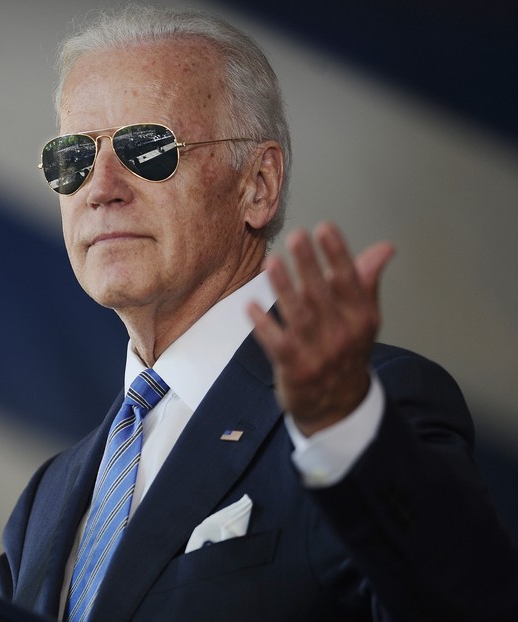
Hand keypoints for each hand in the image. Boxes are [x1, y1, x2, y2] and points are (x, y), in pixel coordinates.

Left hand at [248, 222, 394, 435]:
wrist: (338, 407)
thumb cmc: (346, 352)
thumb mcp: (363, 320)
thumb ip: (366, 281)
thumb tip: (384, 248)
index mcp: (361, 319)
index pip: (350, 281)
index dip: (337, 254)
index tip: (325, 228)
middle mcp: (342, 335)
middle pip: (323, 294)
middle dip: (309, 264)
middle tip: (297, 236)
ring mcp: (317, 353)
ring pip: (299, 316)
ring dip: (283, 288)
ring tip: (272, 262)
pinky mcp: (294, 368)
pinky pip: (276, 343)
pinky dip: (263, 324)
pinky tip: (250, 305)